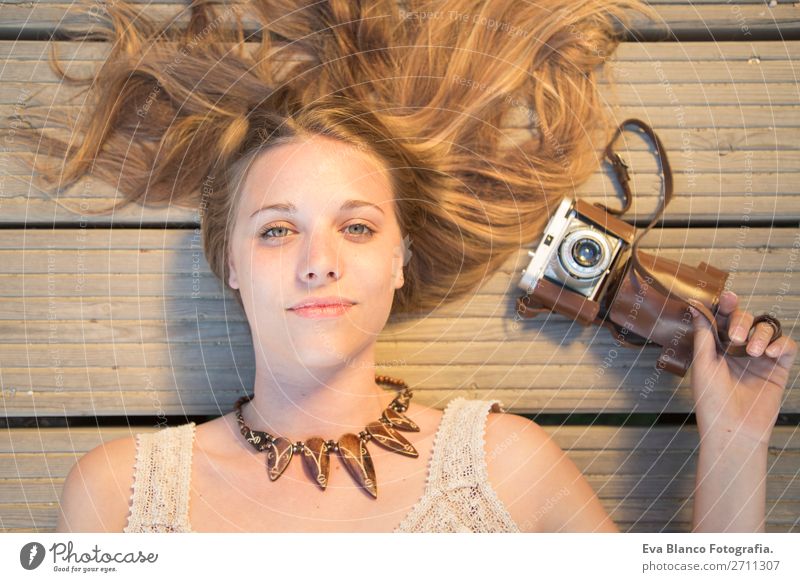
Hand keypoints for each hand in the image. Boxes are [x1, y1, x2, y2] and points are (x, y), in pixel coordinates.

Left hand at [689, 290, 796, 446]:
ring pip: (767, 329)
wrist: (733, 429)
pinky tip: (771, 353)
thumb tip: (695, 305)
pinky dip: (781, 344)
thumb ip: (704, 334)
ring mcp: (759, 358)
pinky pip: (787, 347)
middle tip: (735, 337)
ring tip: (753, 351)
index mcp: (716, 347)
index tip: (727, 297)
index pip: (722, 318)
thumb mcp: (703, 364)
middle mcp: (738, 349)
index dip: (726, 305)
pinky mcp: (778, 369)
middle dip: (741, 321)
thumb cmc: (711, 401)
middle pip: (745, 319)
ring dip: (761, 334)